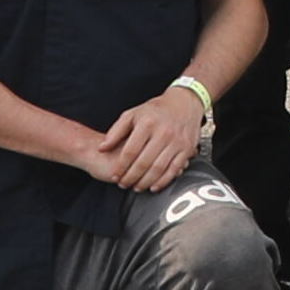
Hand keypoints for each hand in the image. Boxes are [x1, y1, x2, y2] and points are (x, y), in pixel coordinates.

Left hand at [92, 88, 206, 191]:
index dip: (120, 167)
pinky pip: (174, 170)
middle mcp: (163, 133)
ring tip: (136, 187)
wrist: (185, 102)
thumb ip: (115, 131)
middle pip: (143, 163)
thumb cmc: (156, 110)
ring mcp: (177, 142)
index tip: (115, 175)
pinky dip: (163, 181)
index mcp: (147, 124)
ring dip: (145, 182)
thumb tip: (102, 147)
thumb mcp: (132, 114)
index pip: (130, 151)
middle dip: (131, 178)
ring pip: (158, 169)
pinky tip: (154, 186)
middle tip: (124, 184)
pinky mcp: (187, 149)